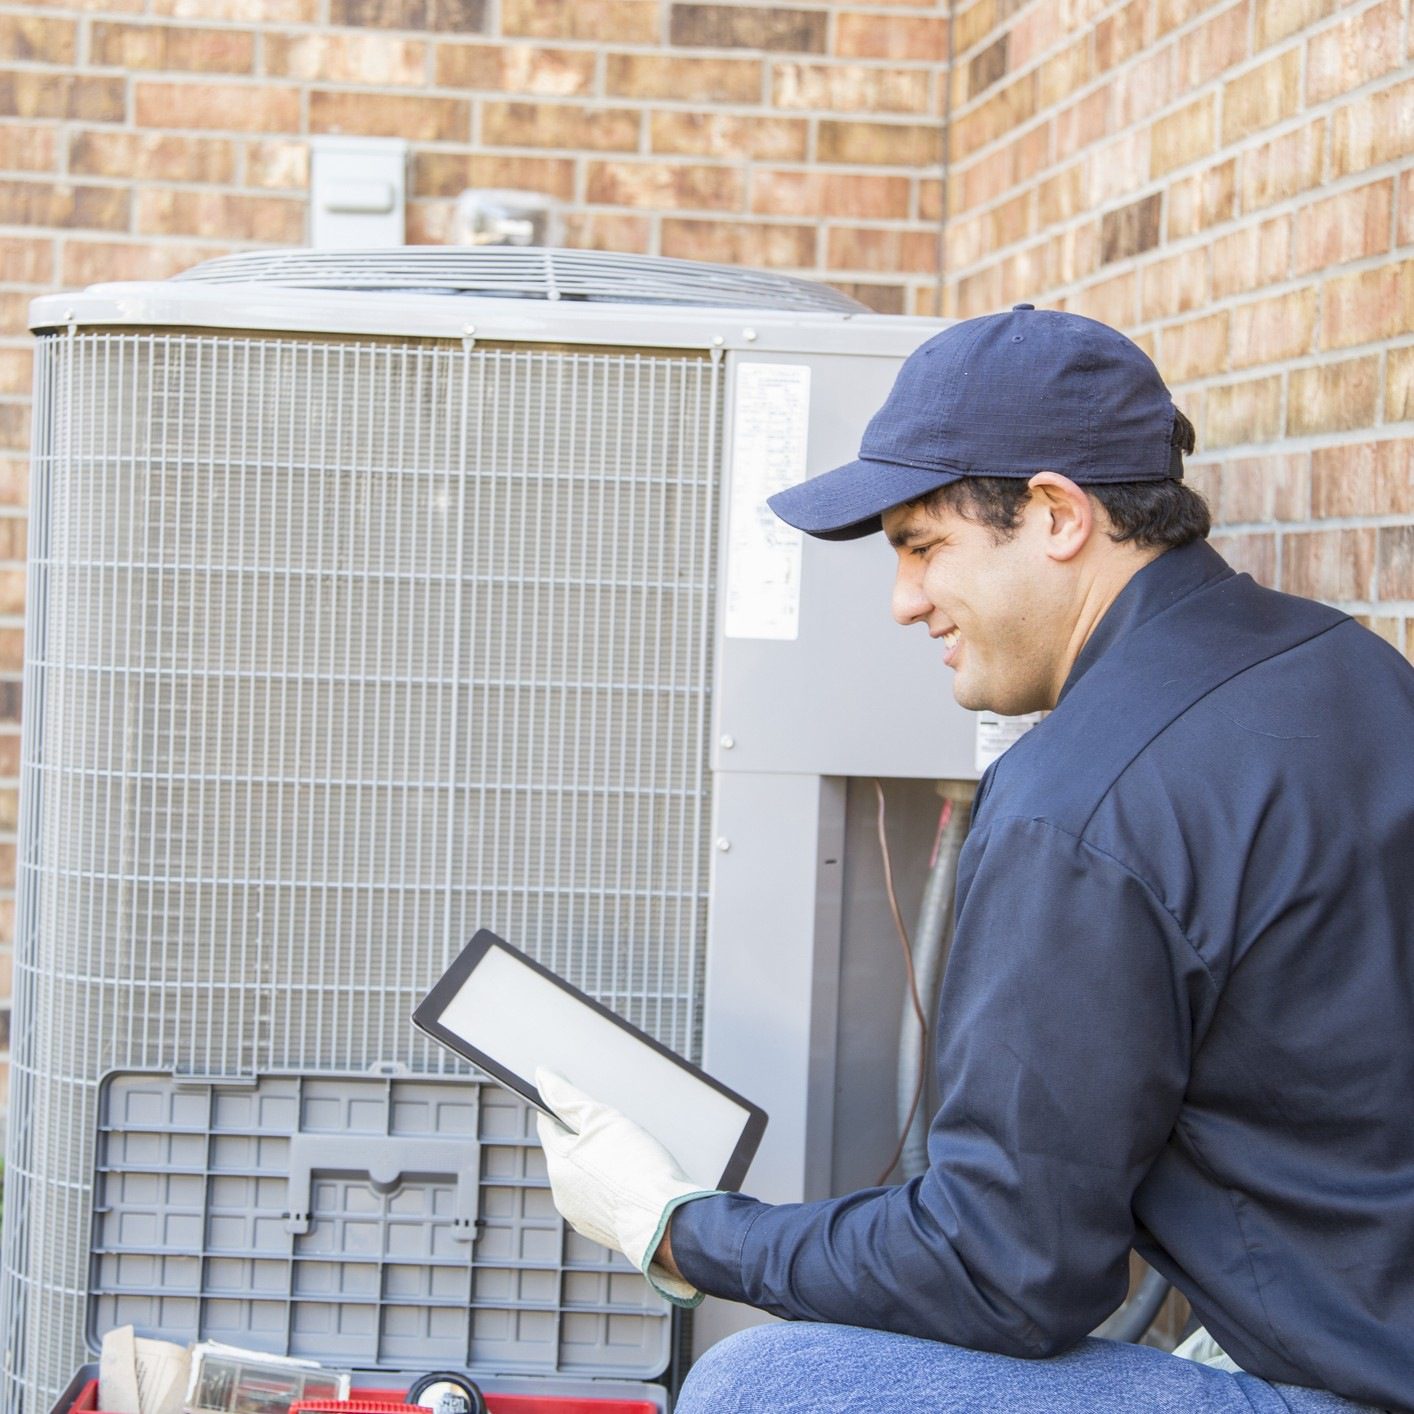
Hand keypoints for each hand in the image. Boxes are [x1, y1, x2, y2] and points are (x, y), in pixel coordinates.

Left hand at [534, 1068, 718, 1304]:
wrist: (670, 1221)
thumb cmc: (640, 1168)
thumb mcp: (603, 1119)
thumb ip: (569, 1097)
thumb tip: (543, 1076)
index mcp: (558, 1164)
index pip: (548, 1124)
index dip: (563, 1108)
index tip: (578, 1101)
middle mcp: (562, 1193)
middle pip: (568, 1151)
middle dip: (588, 1139)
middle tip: (617, 1132)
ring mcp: (580, 1216)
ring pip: (585, 1176)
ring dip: (601, 1163)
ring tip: (632, 1159)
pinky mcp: (601, 1230)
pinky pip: (601, 1199)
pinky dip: (613, 1188)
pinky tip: (636, 1182)